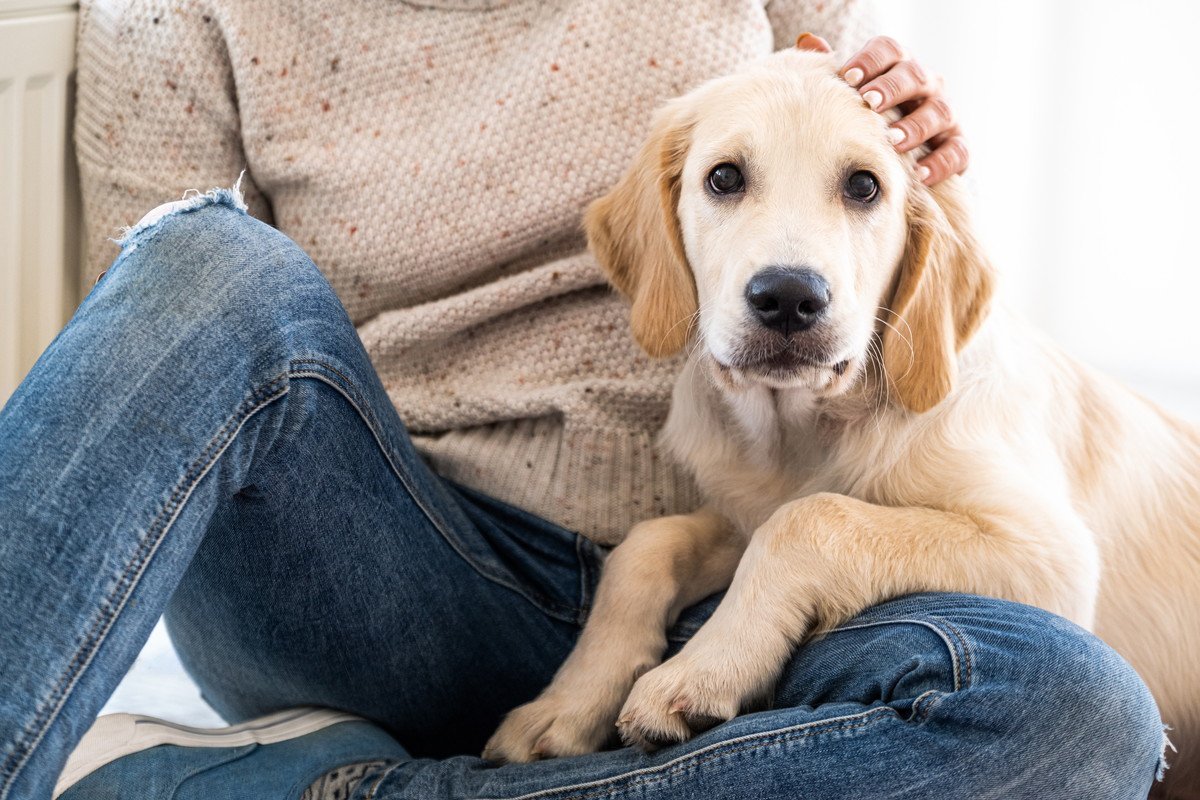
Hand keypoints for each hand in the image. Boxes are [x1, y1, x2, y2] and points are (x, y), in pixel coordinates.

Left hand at [796, 33, 966, 185]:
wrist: (901, 158)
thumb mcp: (850, 96)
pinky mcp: (957, 147)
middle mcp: (926, 86)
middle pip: (915, 76)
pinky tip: (919, 173)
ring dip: (915, 126)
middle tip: (869, 101)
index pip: (889, 50)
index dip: (871, 60)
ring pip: (939, 112)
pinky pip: (957, 151)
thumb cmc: (867, 120)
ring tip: (892, 140)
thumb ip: (832, 70)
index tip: (849, 77)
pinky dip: (940, 163)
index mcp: (898, 68)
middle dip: (892, 87)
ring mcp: (945, 116)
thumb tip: (808, 41)